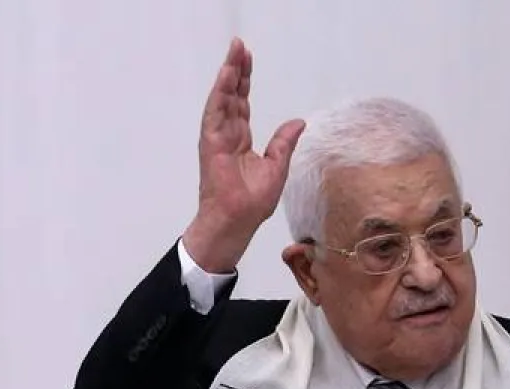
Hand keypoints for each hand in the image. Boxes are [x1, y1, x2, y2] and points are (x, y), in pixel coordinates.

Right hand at [181, 37, 305, 272]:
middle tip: (239, 46)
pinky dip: (220, 93)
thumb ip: (284, 142)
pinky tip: (226, 76)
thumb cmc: (252, 203)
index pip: (241, 104)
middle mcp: (226, 134)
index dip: (245, 81)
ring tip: (234, 53)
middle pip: (231, 95)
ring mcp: (217, 138)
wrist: (238, 221)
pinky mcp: (211, 144)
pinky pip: (215, 113)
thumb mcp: (277, 167)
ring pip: (222, 99)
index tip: (248, 59)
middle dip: (235, 70)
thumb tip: (298, 122)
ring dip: (227, 75)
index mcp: (240, 139)